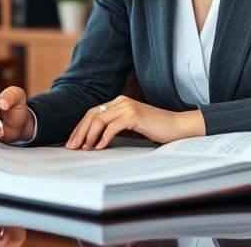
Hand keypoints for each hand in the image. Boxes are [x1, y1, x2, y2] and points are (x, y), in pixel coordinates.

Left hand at [65, 96, 205, 149]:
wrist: (177, 128)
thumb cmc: (155, 130)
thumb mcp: (131, 127)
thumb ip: (115, 128)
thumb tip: (94, 142)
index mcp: (119, 102)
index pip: (93, 113)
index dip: (80, 127)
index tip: (73, 142)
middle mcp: (121, 101)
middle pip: (92, 115)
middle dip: (80, 132)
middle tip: (72, 147)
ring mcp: (127, 107)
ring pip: (100, 120)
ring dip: (89, 135)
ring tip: (85, 149)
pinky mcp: (134, 115)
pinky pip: (113, 126)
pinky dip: (104, 137)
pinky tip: (100, 147)